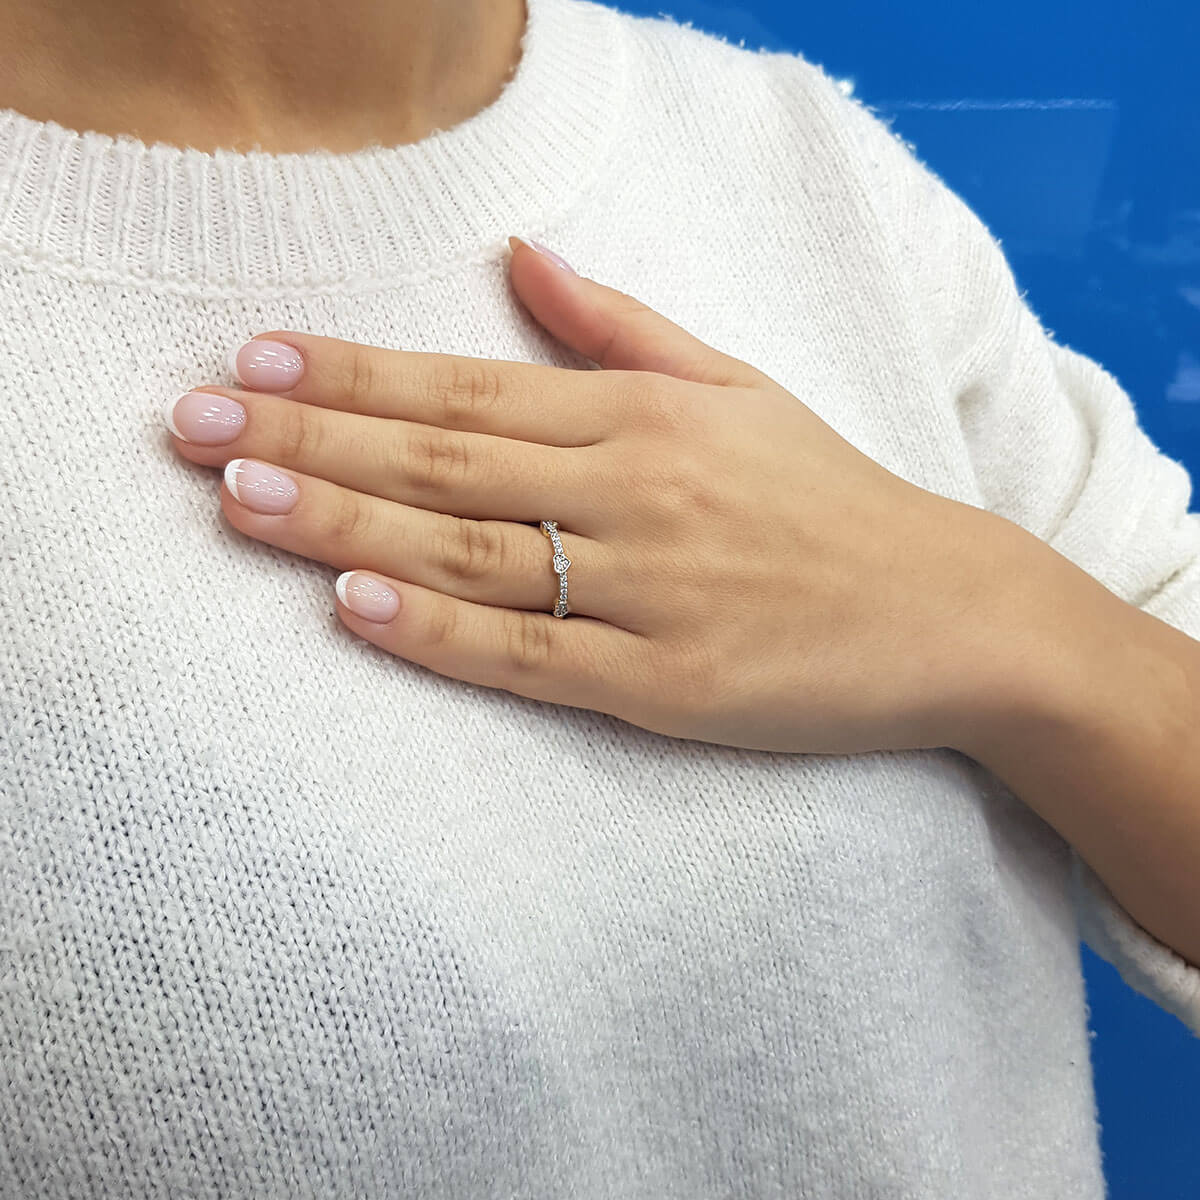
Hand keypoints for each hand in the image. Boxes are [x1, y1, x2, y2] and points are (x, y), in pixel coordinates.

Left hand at [164, 236, 1008, 753]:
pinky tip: (358, 607)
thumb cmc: (830, 498)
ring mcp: (649, 592)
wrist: (949, 611)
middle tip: (194, 427)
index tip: (254, 359)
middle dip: (309, 440)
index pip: (467, 385)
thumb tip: (523, 254)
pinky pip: (533, 656)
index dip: (353, 373)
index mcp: (645, 416)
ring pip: (470, 553)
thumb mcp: (738, 387)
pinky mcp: (668, 684)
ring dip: (346, 524)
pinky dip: (442, 632)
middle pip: (444, 460)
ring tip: (238, 502)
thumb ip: (621, 326)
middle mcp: (636, 492)